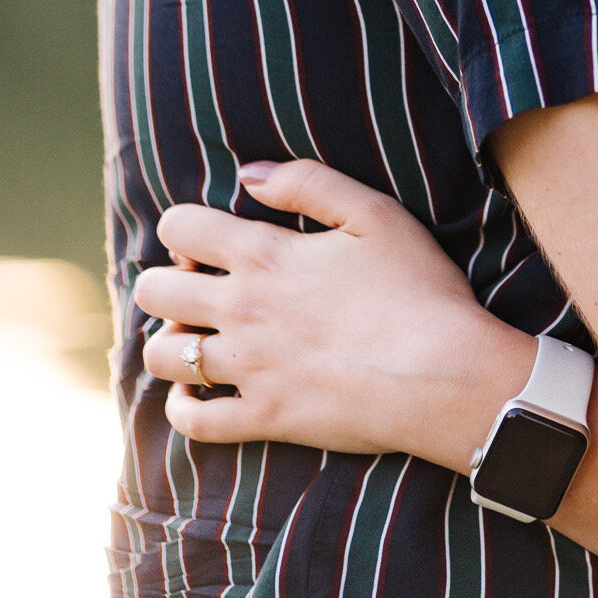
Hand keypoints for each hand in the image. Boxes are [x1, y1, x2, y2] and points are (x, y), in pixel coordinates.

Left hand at [134, 160, 535, 467]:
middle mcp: (241, 311)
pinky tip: (199, 395)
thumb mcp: (375, 214)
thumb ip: (308, 183)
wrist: (443, 374)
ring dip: (171, 344)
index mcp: (264, 255)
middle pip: (155, 292)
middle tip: (202, 290)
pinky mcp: (264, 419)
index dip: (184, 228)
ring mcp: (248, 369)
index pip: (179, 228)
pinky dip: (183, 409)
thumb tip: (251, 174)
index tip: (210, 242)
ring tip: (201, 340)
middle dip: (165, 283)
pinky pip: (193, 423)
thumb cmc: (419, 289)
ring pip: (164, 357)